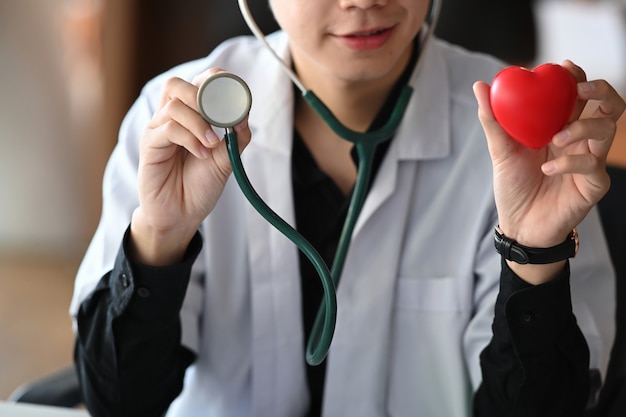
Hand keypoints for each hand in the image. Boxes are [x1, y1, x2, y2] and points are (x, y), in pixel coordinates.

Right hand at [130, 68, 251, 265]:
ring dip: (199, 122)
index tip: (236, 94)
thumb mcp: (226, 160)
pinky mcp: (149, 146)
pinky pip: (168, 129)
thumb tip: (244, 114)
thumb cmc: (200, 185)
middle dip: (203, 94)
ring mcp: (157, 130)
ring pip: (174, 106)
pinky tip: (201, 154)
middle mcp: (171, 118)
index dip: (216, 80)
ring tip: (212, 144)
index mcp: (191, 116)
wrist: (182, 215)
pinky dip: (190, 138)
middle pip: (177, 85)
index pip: (198, 82)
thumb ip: (236, 137)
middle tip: (221, 115)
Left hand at [474, 60, 624, 282]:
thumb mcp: (500, 150)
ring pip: (608, 128)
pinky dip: (569, 162)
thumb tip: (480, 85)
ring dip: (583, 125)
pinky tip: (547, 169)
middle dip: (599, 90)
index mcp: (562, 126)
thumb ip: (493, 119)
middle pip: (610, 104)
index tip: (562, 68)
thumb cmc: (514, 186)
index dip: (576, 77)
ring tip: (555, 137)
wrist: (519, 225)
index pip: (579, 94)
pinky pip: (592, 164)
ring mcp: (591, 160)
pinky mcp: (594, 184)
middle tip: (578, 91)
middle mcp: (581, 139)